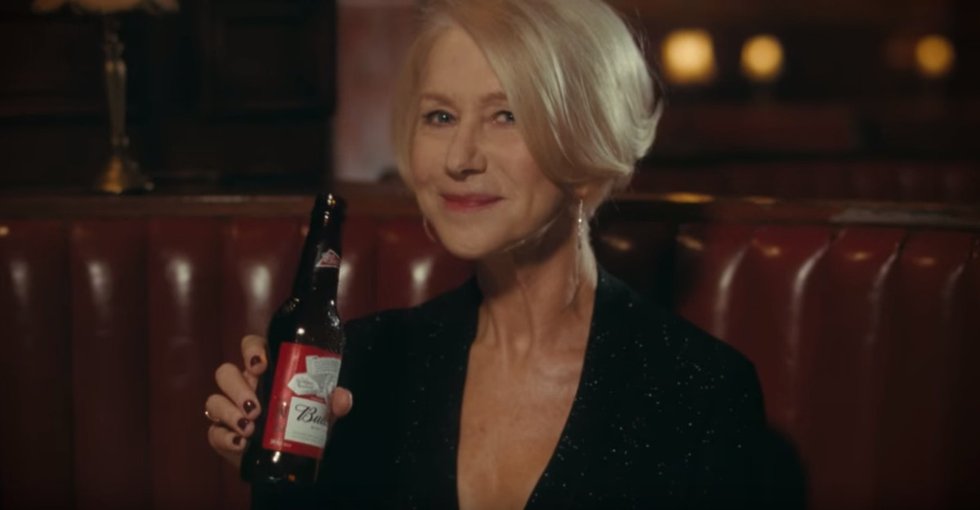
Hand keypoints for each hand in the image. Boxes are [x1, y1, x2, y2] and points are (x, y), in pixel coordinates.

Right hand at [205, 334, 353, 467]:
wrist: (289, 460)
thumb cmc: (302, 424)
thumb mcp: (322, 413)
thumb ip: (333, 402)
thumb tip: (341, 398)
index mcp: (266, 372)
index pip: (251, 347)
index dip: (251, 350)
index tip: (260, 365)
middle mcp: (243, 386)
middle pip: (226, 373)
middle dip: (238, 387)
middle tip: (257, 407)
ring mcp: (229, 409)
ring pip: (214, 400)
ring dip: (230, 412)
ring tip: (250, 427)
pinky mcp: (221, 434)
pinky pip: (213, 432)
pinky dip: (225, 437)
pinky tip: (240, 443)